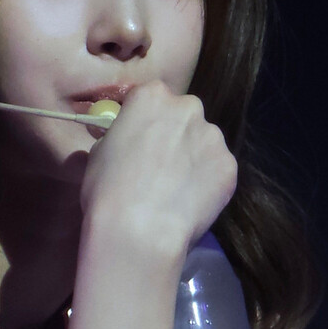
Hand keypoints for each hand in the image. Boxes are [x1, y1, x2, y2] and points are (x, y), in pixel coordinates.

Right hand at [79, 81, 236, 258]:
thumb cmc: (107, 189)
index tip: (139, 140)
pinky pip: (216, 170)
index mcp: (152, 96)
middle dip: (173, 135)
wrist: (139, 231)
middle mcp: (189, 108)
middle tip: (158, 167)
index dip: (143, 121)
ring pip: (203, 143)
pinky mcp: (230, 167)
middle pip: (183, 116)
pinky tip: (189, 204)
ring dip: (192, 159)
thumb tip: (126, 143)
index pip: (150, 98)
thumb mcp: (97, 154)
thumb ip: (118, 138)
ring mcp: (214, 137)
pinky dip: (206, 183)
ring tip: (174, 191)